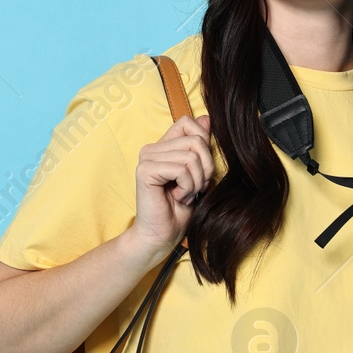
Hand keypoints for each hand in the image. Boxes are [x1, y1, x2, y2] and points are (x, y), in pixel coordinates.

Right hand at [128, 114, 213, 255]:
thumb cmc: (180, 209)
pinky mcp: (145, 170)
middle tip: (195, 188)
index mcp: (163, 146)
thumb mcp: (198, 174)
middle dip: (204, 168)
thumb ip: (200, 147)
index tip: (200, 169)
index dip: (203, 142)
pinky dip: (187, 187)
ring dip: (196, 181)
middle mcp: (151, 149)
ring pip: (191, 156)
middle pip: (196, 141)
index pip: (188, 122)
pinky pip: (181, 169)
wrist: (162, 236)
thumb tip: (207, 117)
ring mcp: (146, 158)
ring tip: (186, 194)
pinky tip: (177, 197)